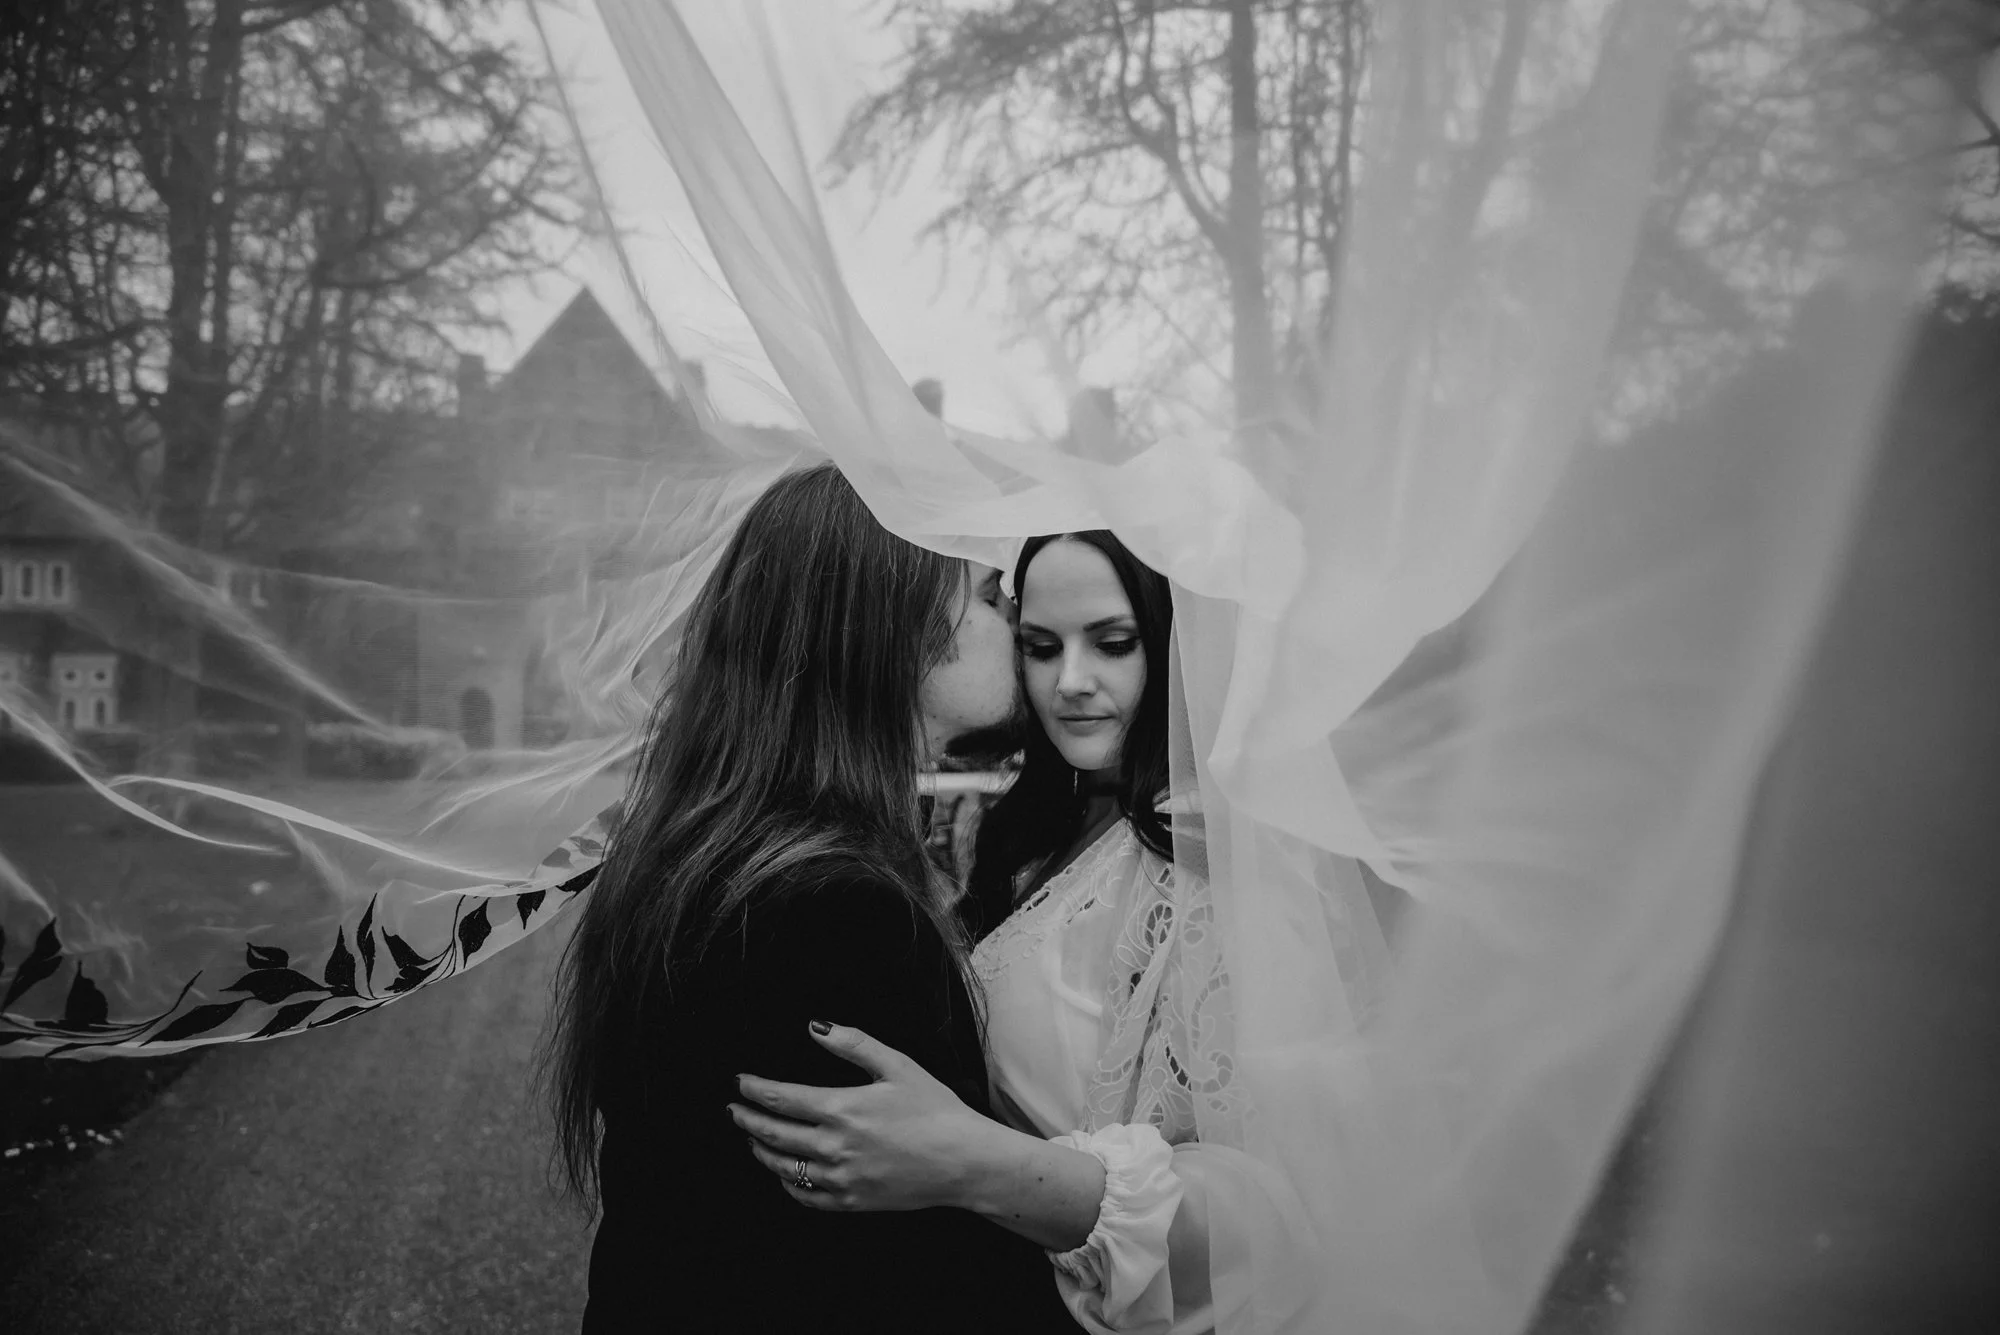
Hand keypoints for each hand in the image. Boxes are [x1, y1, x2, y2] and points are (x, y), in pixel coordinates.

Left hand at [729, 1021, 997, 1213]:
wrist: (963, 1160)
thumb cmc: (934, 1110)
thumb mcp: (897, 1065)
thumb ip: (853, 1044)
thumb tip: (815, 1027)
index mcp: (842, 1109)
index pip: (781, 1099)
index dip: (754, 1089)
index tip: (740, 1082)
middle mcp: (835, 1147)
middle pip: (773, 1133)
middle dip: (747, 1119)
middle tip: (733, 1109)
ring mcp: (841, 1178)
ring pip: (783, 1167)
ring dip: (761, 1150)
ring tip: (752, 1137)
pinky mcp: (852, 1201)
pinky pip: (806, 1196)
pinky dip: (787, 1184)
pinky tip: (784, 1173)